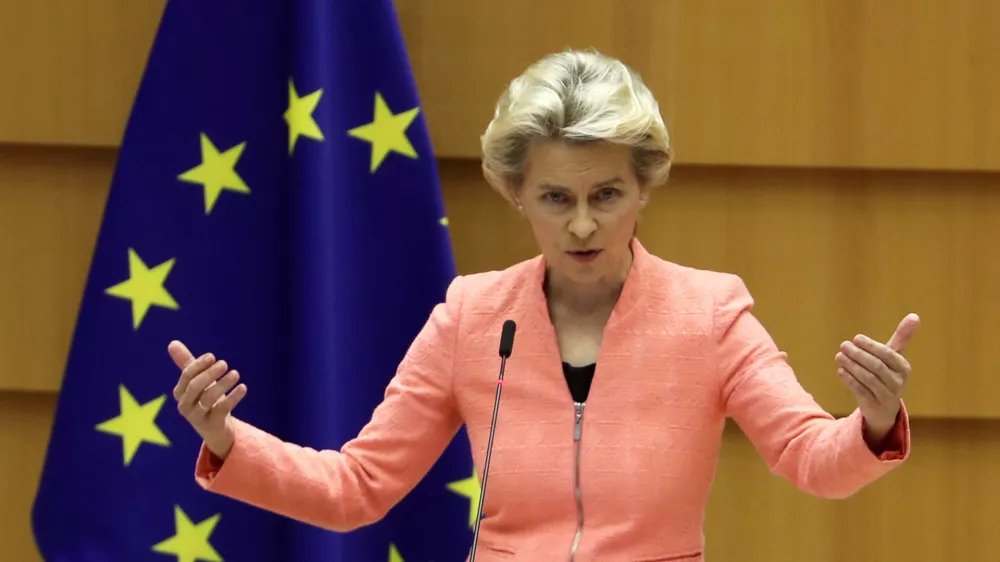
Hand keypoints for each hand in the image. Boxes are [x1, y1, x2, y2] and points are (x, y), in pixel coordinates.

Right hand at [168, 340, 246, 459]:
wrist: (216, 430)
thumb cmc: (204, 400)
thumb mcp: (197, 382)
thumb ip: (186, 363)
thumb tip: (172, 342)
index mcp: (180, 392)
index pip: (186, 376)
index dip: (199, 365)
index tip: (212, 356)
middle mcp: (185, 405)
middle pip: (195, 386)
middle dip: (209, 373)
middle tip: (224, 363)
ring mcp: (197, 417)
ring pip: (208, 398)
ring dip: (223, 384)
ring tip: (235, 374)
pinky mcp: (212, 424)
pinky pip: (222, 409)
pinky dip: (233, 397)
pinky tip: (243, 387)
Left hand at [835, 313, 919, 439]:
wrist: (884, 408)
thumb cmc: (887, 375)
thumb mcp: (894, 357)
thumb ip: (901, 337)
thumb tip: (914, 315)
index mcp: (903, 368)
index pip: (888, 355)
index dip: (871, 346)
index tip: (856, 338)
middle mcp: (898, 382)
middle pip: (876, 366)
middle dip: (858, 355)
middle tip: (843, 345)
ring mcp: (887, 396)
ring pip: (868, 379)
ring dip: (851, 366)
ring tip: (839, 356)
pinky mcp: (874, 405)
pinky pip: (861, 391)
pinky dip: (849, 380)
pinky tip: (840, 371)